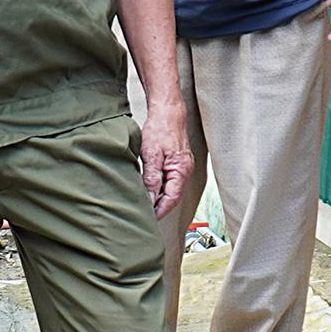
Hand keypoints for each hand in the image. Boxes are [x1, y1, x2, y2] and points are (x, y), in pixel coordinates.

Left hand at [137, 101, 192, 216]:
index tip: (149, 218)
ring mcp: (183, 166)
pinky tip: (150, 189)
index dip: (160, 211)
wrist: (168, 112)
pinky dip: (161, 187)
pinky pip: (171, 180)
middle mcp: (185, 170)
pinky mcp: (178, 162)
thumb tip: (150, 198)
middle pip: (173, 196)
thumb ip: (151, 178)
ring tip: (145, 204)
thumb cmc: (160, 129)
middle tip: (144, 215)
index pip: (171, 199)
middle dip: (159, 207)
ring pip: (171, 189)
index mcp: (181, 171)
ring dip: (159, 197)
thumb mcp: (151, 155)